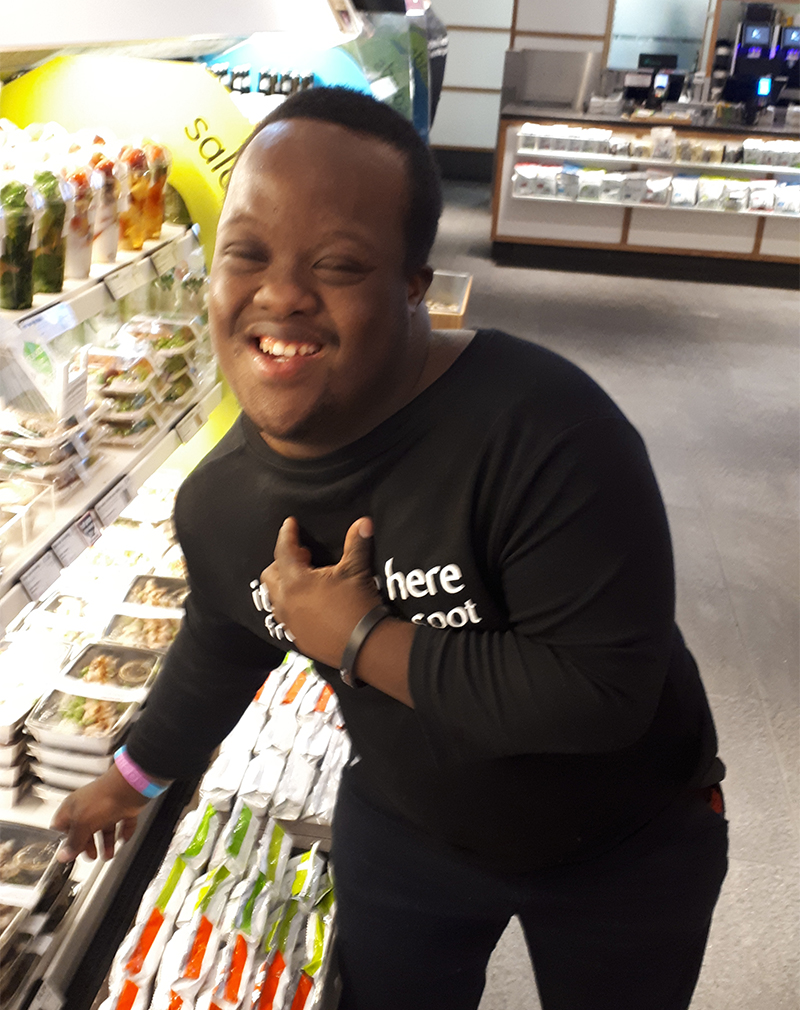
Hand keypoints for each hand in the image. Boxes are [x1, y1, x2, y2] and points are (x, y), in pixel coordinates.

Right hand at [51, 765, 150, 861]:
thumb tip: (63, 855)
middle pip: (85, 829)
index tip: (68, 853)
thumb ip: (73, 842)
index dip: (63, 840)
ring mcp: (107, 806)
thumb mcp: (82, 825)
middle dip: (88, 845)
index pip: (61, 825)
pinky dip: (124, 832)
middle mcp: (89, 806)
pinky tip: (123, 839)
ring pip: (105, 828)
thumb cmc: (103, 799)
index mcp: (73, 807)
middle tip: (90, 856)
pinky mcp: (124, 807)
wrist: (129, 787)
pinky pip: (123, 822)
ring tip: (108, 855)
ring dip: (107, 843)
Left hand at [261, 516, 381, 667]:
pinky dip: (294, 606)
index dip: (286, 534)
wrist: (365, 646)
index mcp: (296, 583)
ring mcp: (291, 624)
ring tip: (306, 580)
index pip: (283, 551)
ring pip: (276, 599)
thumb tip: (363, 523)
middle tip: (302, 556)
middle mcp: (286, 603)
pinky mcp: (299, 639)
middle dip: (282, 563)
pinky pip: (288, 618)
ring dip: (286, 586)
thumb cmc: (357, 606)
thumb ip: (356, 544)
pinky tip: (311, 604)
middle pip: (270, 576)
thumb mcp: (356, 571)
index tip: (289, 524)